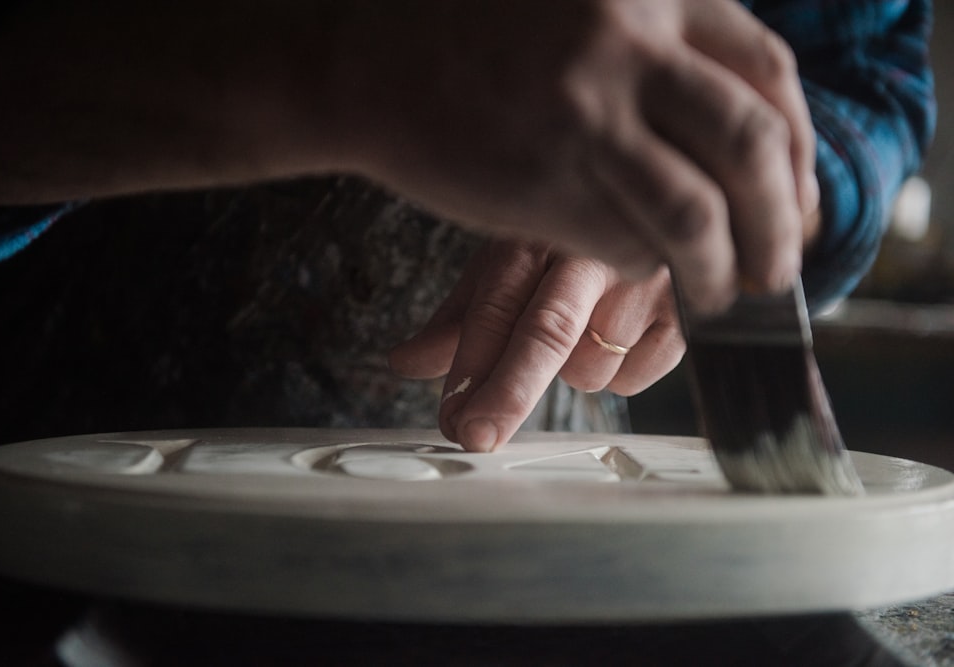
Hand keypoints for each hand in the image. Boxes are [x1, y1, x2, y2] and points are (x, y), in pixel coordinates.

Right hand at [335, 0, 819, 313]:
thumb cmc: (462, 30)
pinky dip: (645, 265)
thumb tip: (720, 128)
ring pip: (697, 212)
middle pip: (750, 146)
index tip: (795, 191)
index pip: (765, 73)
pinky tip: (635, 263)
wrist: (362, 58)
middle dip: (781, 218)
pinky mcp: (545, 184)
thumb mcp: (577, 9)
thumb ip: (649, 45)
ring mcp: (588, 118)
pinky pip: (623, 243)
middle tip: (779, 262)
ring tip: (723, 292)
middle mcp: (629, 48)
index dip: (796, 145)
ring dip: (723, 265)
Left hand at [389, 239, 684, 451]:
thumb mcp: (507, 264)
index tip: (452, 418)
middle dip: (509, 391)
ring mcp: (644, 277)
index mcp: (534, 235)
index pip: (496, 305)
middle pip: (548, 331)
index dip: (471, 367)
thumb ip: (459, 318)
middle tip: (477, 435)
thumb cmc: (571, 244)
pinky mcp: (687, 308)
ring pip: (592, 367)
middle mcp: (590, 251)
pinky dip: (618, 372)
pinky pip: (636, 376)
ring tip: (584, 328)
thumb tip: (404, 364)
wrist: (662, 195)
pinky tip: (620, 335)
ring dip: (574, 371)